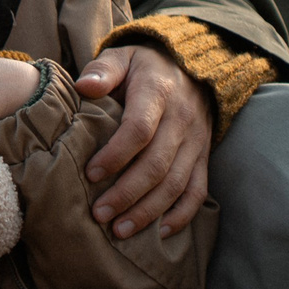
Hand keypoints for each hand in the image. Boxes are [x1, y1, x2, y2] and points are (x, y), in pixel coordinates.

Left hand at [75, 44, 212, 237]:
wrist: (190, 66)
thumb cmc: (142, 66)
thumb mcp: (122, 56)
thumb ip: (102, 69)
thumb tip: (85, 86)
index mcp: (158, 93)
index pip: (139, 129)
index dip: (116, 154)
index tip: (91, 173)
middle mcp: (182, 120)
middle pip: (157, 164)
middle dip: (127, 193)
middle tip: (99, 215)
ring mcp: (196, 141)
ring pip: (177, 183)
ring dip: (149, 210)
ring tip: (120, 230)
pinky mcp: (203, 156)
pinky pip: (198, 190)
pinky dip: (182, 214)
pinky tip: (159, 232)